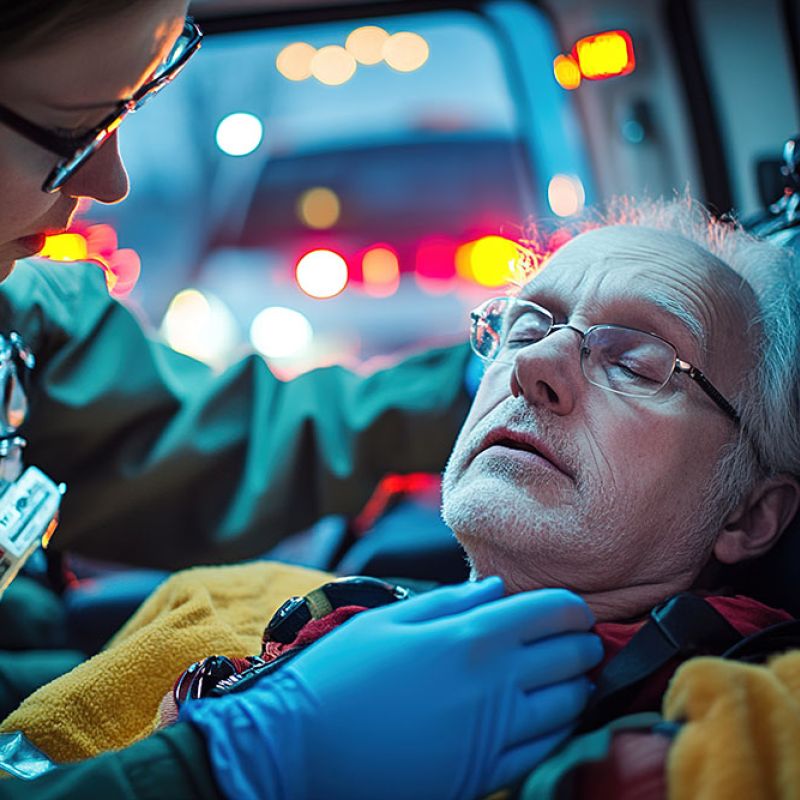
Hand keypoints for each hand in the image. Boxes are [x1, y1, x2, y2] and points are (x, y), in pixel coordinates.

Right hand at [182, 577, 602, 799]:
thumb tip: (497, 589)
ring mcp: (494, 736)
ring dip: (577, 687)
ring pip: (569, 707)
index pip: (554, 613)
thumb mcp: (390, 621)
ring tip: (566, 678)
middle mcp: (495, 686)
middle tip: (572, 640)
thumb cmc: (341, 673)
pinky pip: (545, 749)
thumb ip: (451, 602)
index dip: (572, 607)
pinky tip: (547, 717)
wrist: (302, 748)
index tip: (569, 609)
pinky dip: (558, 728)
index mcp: (471, 637)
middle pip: (573, 658)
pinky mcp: (485, 776)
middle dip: (582, 644)